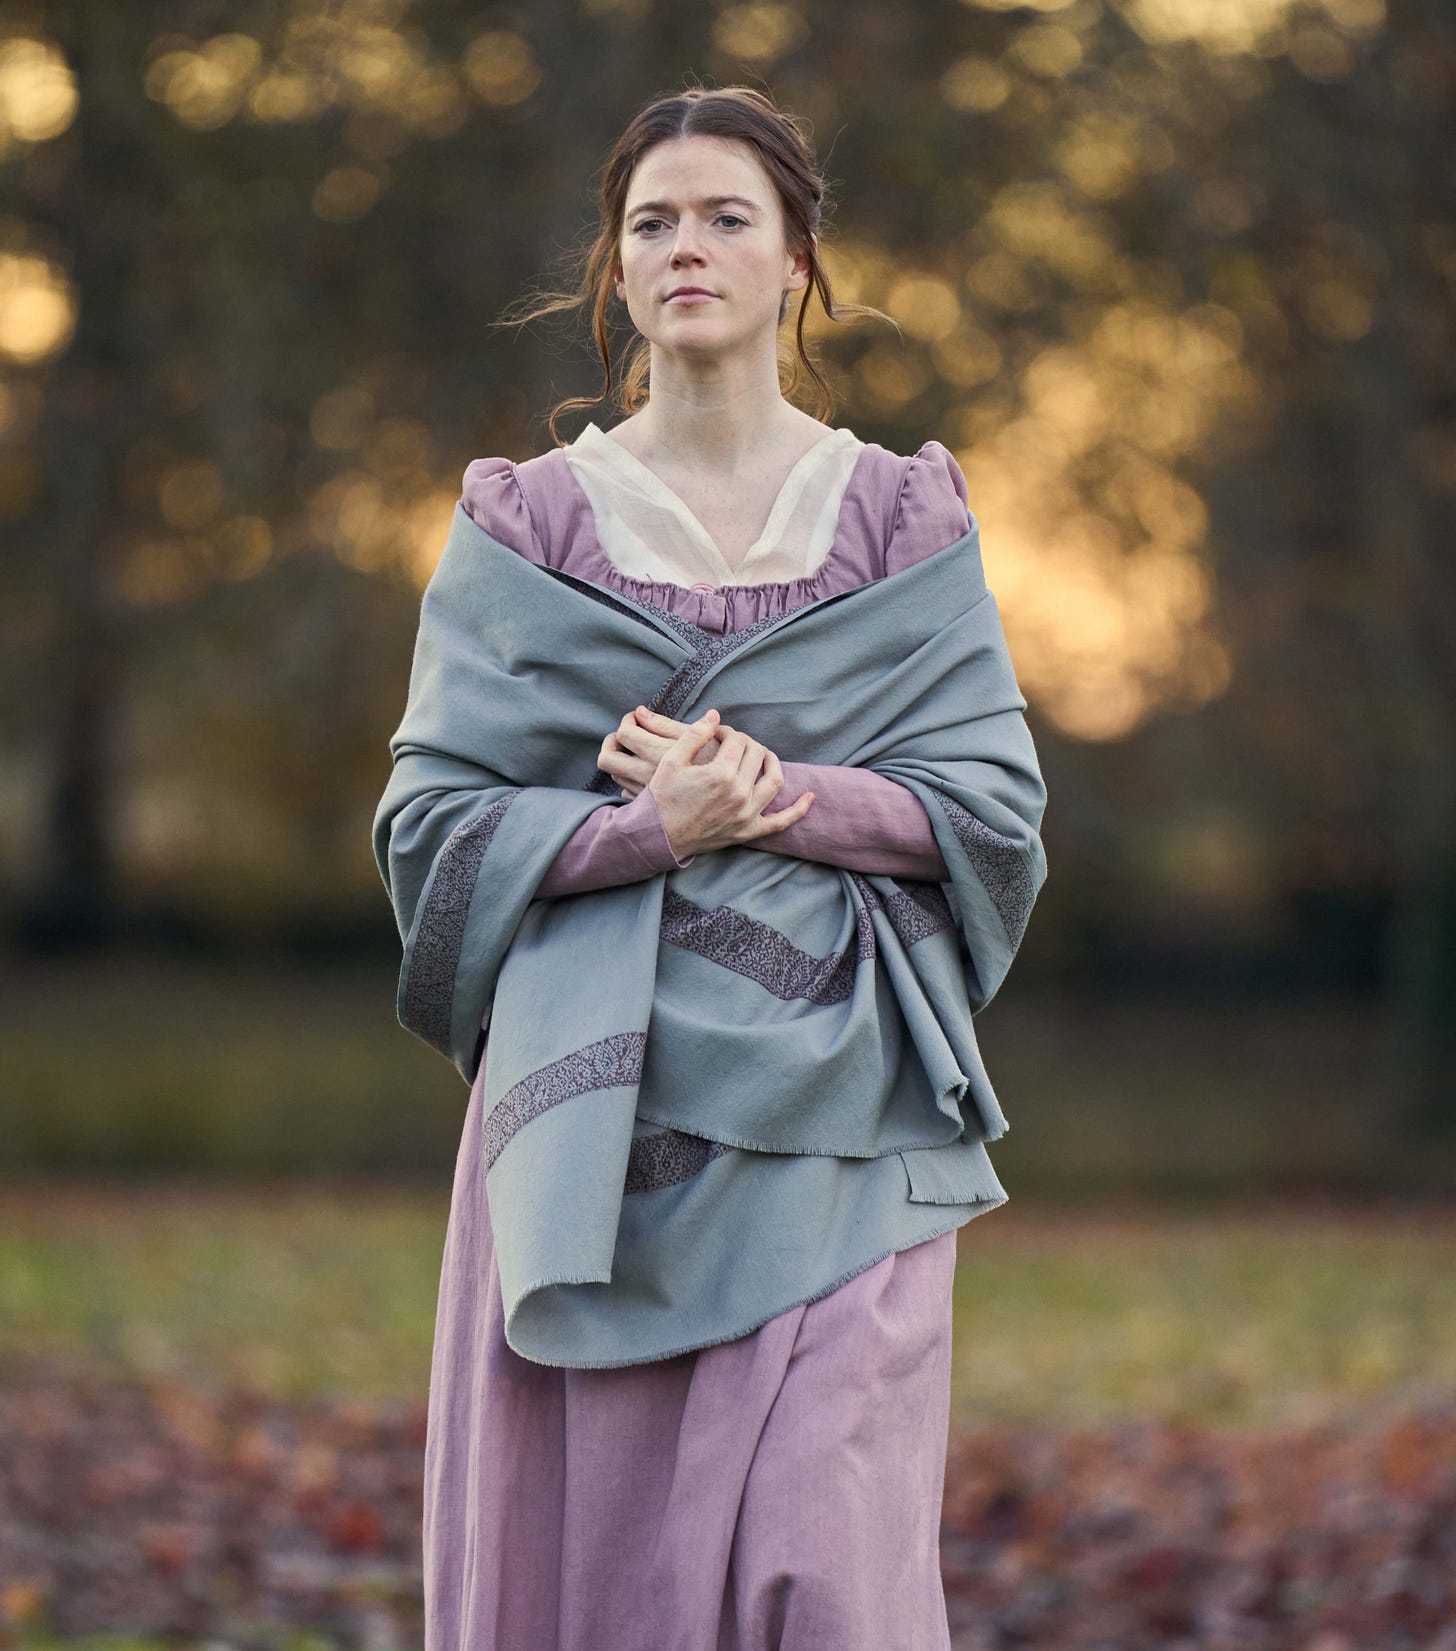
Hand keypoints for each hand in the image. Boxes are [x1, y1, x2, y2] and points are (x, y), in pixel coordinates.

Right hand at [595, 705, 815, 858]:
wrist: (657, 835)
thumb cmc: (662, 796)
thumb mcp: (672, 760)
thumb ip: (695, 734)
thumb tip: (716, 716)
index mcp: (720, 774)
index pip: (738, 740)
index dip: (728, 732)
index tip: (717, 734)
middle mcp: (739, 794)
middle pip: (757, 755)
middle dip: (747, 743)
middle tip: (733, 744)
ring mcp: (746, 815)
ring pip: (775, 781)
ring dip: (773, 763)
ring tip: (764, 756)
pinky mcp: (748, 831)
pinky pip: (781, 822)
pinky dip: (798, 810)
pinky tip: (810, 797)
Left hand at [596, 705, 719, 799]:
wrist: (731, 807)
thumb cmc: (721, 767)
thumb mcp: (699, 740)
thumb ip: (668, 726)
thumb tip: (641, 712)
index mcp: (659, 756)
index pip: (625, 733)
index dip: (629, 719)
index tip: (639, 716)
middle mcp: (646, 777)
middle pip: (608, 757)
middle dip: (614, 741)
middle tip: (630, 733)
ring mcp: (645, 794)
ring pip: (616, 775)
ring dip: (622, 759)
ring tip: (638, 751)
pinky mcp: (650, 807)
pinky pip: (626, 791)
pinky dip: (630, 779)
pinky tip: (646, 773)